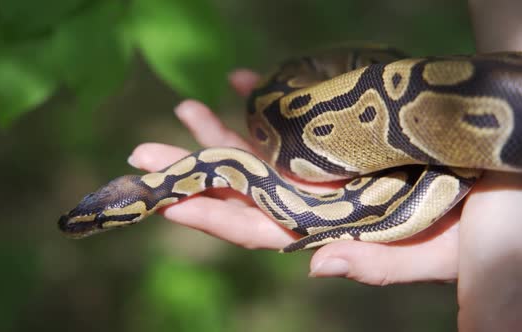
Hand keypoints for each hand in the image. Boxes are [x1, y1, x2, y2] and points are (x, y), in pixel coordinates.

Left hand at [128, 69, 502, 284]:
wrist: (520, 159)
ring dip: (221, 131)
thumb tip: (314, 268)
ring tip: (181, 109)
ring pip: (264, 148)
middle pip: (249, 187)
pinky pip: (296, 113)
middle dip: (196, 172)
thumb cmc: (496, 216)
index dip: (213, 216)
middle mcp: (327, 195)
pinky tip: (237, 80)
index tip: (165, 202)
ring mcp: (332, 161)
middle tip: (144, 154)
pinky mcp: (345, 130)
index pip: (263, 228)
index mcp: (341, 227)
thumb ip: (381, 264)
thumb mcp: (443, 251)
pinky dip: (267, 97)